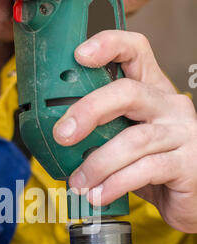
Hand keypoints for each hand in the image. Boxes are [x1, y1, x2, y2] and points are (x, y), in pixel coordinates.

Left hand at [53, 30, 196, 233]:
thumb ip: (104, 133)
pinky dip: (115, 184)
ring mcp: (182, 134)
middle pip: (128, 93)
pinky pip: (145, 170)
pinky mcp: (187, 164)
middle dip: (89, 111)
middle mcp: (171, 106)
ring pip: (134, 140)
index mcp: (154, 92)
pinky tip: (99, 196)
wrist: (191, 198)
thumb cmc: (155, 168)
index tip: (80, 55)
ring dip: (98, 163)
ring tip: (78, 183)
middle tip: (62, 134)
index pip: (137, 52)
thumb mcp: (128, 142)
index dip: (110, 46)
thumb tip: (59, 139)